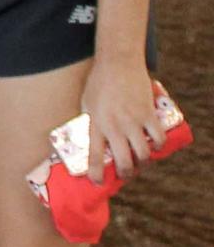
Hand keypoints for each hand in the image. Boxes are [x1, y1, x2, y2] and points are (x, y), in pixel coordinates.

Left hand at [80, 55, 165, 184]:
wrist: (117, 63)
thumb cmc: (99, 82)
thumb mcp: (87, 103)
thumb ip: (91, 121)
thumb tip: (91, 135)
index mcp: (95, 124)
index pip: (94, 155)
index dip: (96, 173)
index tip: (97, 184)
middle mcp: (114, 126)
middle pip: (123, 161)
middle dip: (126, 174)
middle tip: (126, 175)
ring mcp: (133, 121)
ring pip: (143, 154)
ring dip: (144, 163)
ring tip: (141, 162)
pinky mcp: (148, 115)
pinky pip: (158, 138)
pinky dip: (159, 146)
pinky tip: (156, 146)